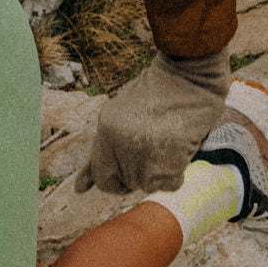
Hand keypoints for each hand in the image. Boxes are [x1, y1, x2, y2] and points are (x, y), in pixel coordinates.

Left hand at [75, 49, 229, 194]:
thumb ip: (101, 152)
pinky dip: (176, 173)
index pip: (102, 178)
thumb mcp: (119, 118)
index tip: (127, 177)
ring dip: (159, 173)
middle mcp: (121, 145)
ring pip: (148, 186)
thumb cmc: (155, 96)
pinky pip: (169, 184)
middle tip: (154, 148)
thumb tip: (78, 189)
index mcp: (106, 131)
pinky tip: (178, 149)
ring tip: (166, 143)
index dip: (116, 181)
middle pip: (128, 183)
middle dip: (140, 173)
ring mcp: (145, 154)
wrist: (188, 77)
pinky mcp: (168, 161)